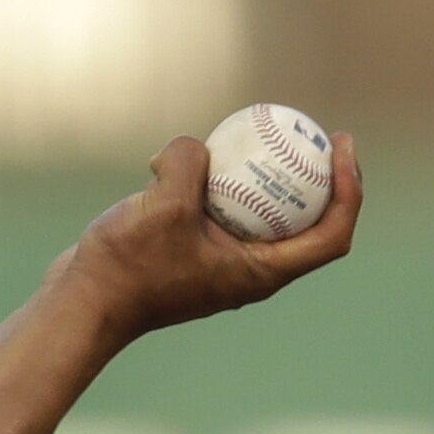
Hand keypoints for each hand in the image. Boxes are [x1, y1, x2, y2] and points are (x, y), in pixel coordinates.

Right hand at [48, 130, 362, 344]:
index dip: (350, 191)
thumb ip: (192, 164)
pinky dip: (204, 180)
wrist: (83, 302)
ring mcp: (220, 261)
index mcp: (262, 273)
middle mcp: (250, 270)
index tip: (341, 148)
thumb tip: (200, 148)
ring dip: (250, 173)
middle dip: (317, 176)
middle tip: (313, 131)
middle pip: (305, 220)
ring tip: (241, 133)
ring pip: (254, 210)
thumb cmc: (129, 266)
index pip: (330, 236)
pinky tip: (170, 158)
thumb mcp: (165, 203)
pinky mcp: (190, 249)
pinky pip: (215, 208)